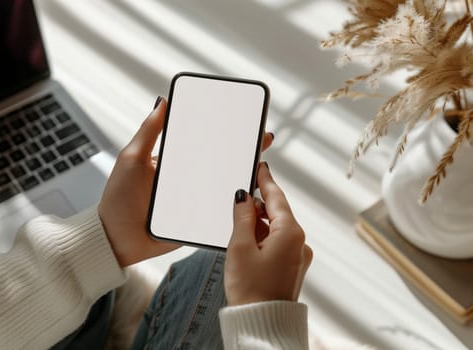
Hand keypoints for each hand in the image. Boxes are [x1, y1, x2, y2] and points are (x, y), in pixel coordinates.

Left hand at [99, 97, 274, 267]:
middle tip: (263, 140)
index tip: (243, 120)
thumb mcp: (132, 159)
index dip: (222, 132)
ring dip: (242, 179)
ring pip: (223, 187)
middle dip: (242, 152)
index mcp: (174, 161)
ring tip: (261, 169)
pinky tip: (251, 200)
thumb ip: (148, 132)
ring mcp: (194, 200)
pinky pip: (219, 212)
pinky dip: (235, 207)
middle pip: (220, 163)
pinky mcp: (197, 220)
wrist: (116, 239)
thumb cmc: (119, 197)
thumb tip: (162, 101)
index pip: (203, 142)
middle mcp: (187, 178)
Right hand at [224, 163, 312, 305]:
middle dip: (259, 204)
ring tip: (238, 224)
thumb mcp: (240, 246)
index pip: (277, 197)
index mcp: (290, 233)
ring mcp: (298, 256)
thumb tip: (244, 196)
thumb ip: (242, 216)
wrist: (261, 322)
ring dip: (259, 223)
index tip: (260, 167)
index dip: (266, 181)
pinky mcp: (292, 267)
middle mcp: (299, 242)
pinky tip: (248, 241)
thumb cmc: (250, 289)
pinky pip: (278, 243)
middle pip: (278, 212)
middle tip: (240, 196)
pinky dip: (264, 237)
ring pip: (277, 228)